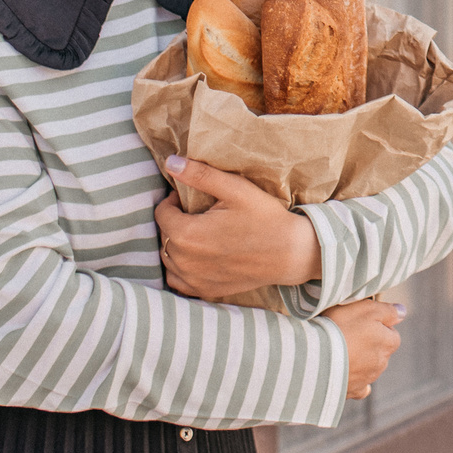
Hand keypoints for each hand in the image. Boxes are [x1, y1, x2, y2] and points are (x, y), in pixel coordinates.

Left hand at [154, 157, 321, 300]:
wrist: (290, 253)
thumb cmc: (264, 218)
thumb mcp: (236, 189)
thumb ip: (200, 175)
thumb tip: (170, 162)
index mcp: (188, 234)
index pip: (161, 213)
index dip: (172, 201)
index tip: (188, 198)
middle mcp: (185, 261)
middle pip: (163, 236)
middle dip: (174, 221)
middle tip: (196, 213)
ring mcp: (194, 280)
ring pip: (167, 258)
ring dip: (175, 244)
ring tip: (196, 232)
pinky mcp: (205, 290)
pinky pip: (177, 281)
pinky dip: (179, 268)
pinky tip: (195, 257)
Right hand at [329, 299, 406, 399]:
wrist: (317, 359)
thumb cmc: (341, 328)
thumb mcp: (366, 309)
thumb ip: (388, 311)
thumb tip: (402, 312)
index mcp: (389, 342)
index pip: (391, 331)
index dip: (376, 324)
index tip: (360, 321)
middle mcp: (382, 363)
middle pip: (379, 349)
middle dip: (368, 342)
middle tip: (347, 333)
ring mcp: (368, 379)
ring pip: (368, 367)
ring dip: (359, 359)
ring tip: (338, 350)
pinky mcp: (353, 391)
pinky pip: (358, 386)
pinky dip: (354, 379)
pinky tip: (344, 372)